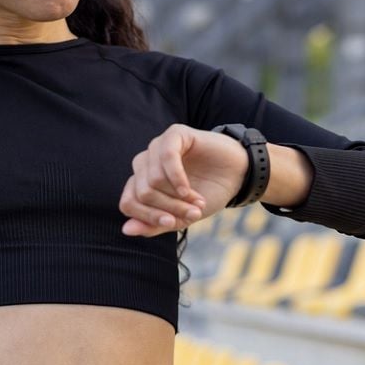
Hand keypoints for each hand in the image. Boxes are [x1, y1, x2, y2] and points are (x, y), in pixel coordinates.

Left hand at [119, 124, 250, 237]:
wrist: (238, 175)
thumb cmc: (208, 193)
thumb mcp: (181, 216)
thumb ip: (154, 224)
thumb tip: (126, 230)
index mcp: (142, 181)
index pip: (128, 203)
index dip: (148, 217)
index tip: (173, 222)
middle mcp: (145, 162)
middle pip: (142, 193)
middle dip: (169, 208)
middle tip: (193, 214)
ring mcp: (158, 146)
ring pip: (152, 180)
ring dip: (177, 198)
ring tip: (198, 202)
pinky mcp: (175, 134)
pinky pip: (166, 158)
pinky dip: (177, 179)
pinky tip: (189, 190)